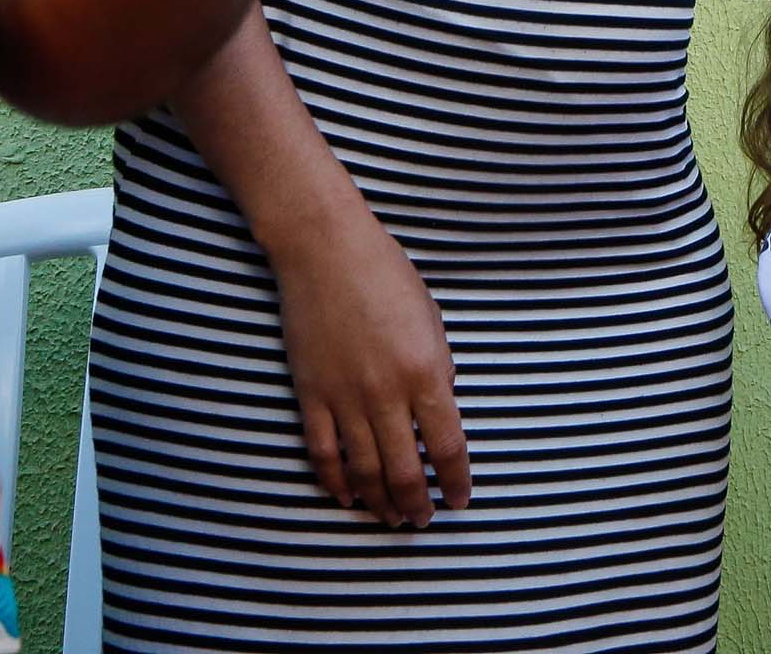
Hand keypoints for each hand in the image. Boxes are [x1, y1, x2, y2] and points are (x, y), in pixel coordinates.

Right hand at [273, 210, 472, 527]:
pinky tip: (348, 496)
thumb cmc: (387, 276)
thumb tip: (440, 411)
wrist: (326, 250)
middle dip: (418, 504)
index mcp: (427, 372)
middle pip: (406, 471)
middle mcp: (387, 393)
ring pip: (365, 472)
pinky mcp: (310, 395)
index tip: (459, 501)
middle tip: (423, 519)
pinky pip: (323, 453)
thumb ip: (439, 371)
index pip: (448, 447)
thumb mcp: (432, 321)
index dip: (455, 483)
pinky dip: (336, 482)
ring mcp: (345, 397)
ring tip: (392, 517)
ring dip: (380, 502)